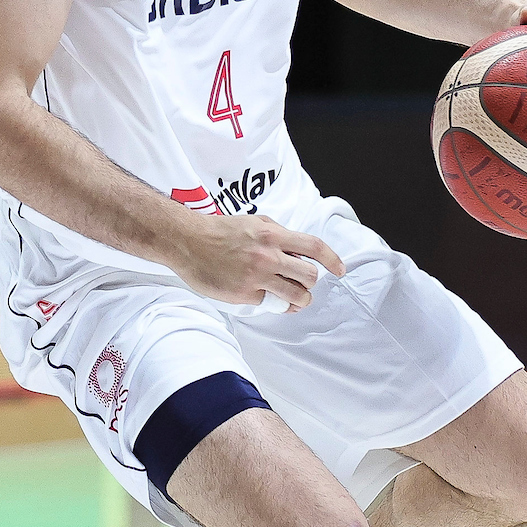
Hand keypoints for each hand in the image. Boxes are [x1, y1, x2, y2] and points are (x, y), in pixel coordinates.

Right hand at [168, 212, 344, 308]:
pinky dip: (271, 302)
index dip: (332, 260)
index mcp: (272, 235)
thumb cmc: (218, 231)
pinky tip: (264, 296)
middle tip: (303, 285)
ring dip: (299, 300)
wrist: (186, 241)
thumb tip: (298, 253)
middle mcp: (267, 256)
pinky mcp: (243, 293)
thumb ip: (278, 235)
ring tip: (292, 299)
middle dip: (310, 284)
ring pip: (295, 296)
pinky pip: (269, 304)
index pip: (314, 247)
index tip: (340, 270)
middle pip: (309, 277)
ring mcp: (255, 276)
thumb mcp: (254, 222)